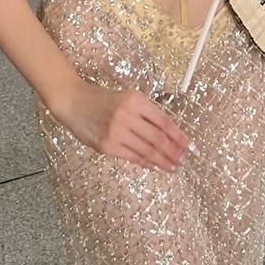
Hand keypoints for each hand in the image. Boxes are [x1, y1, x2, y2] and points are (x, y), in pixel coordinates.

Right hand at [53, 78, 189, 170]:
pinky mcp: (107, 146)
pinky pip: (132, 157)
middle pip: (158, 138)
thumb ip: (145, 113)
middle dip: (174, 152)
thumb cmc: (103, 99)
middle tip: (183, 160)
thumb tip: (168, 133)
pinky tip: (154, 166)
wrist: (74, 102)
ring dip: (162, 161)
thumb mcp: (127, 97)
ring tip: (173, 167)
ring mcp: (116, 132)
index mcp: (136, 100)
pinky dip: (146, 163)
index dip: (179, 136)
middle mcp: (127, 115)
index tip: (189, 145)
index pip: (163, 121)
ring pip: (147, 150)